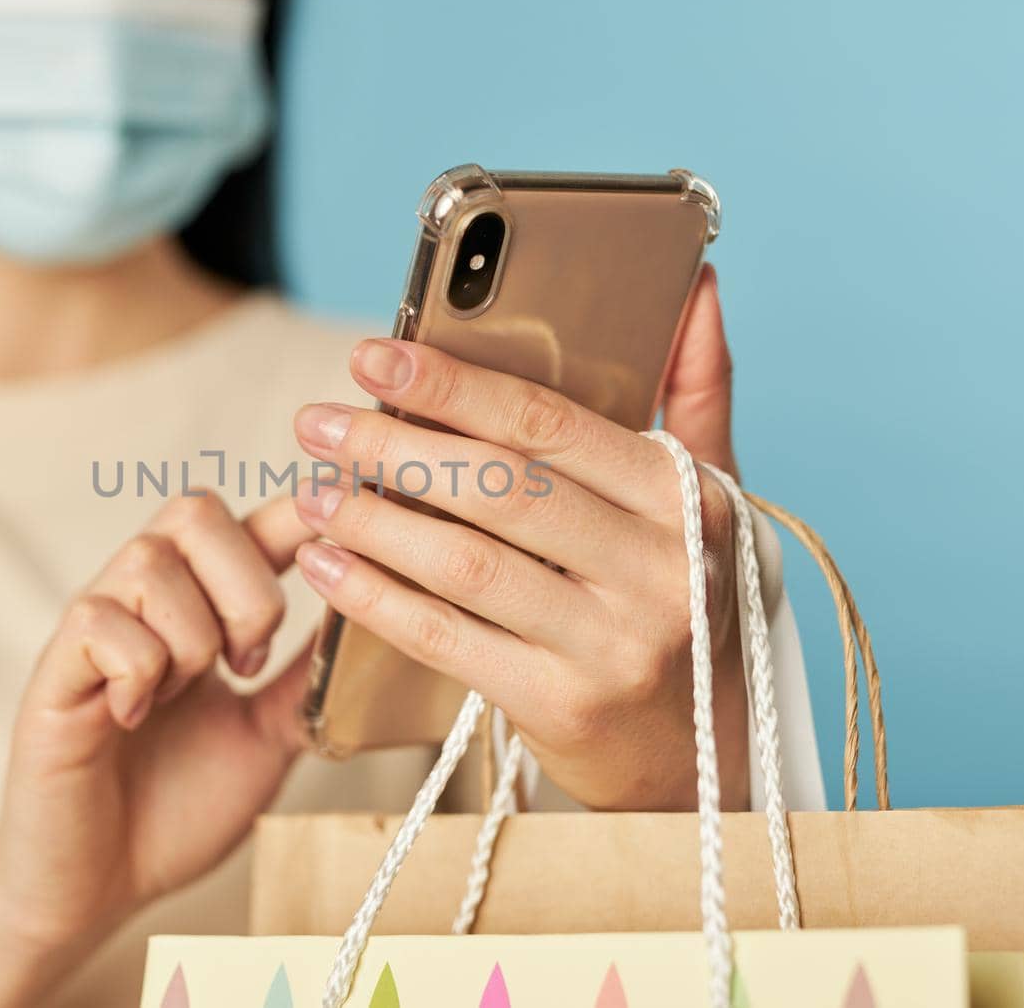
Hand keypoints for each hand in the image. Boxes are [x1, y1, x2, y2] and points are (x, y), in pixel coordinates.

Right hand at [0, 492, 315, 964]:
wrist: (100, 887)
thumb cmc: (176, 808)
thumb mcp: (267, 735)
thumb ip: (305, 676)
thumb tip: (368, 618)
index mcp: (198, 607)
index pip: (252, 522)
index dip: (302, 512)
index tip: (348, 524)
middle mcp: (141, 602)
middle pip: (195, 511)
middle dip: (246, 586)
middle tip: (246, 665)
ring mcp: (92, 631)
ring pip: (149, 562)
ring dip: (191, 637)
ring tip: (182, 696)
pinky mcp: (52, 673)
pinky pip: (98, 621)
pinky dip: (138, 670)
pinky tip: (135, 718)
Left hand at [290, 266, 749, 810]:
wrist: (702, 745)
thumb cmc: (686, 594)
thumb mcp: (713, 495)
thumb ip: (699, 386)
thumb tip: (695, 278)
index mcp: (687, 498)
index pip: (550, 424)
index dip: (453, 385)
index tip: (372, 354)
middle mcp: (657, 570)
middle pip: (499, 488)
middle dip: (393, 448)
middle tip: (316, 423)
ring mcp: (611, 644)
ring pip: (465, 564)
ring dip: (372, 521)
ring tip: (310, 490)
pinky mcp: (561, 706)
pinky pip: (447, 640)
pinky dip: (375, 599)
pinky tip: (325, 565)